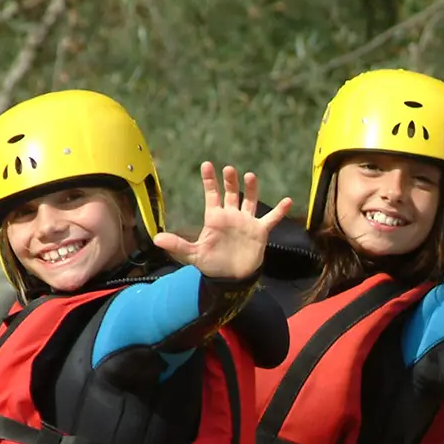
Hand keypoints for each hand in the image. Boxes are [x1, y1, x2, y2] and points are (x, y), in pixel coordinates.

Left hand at [152, 163, 290, 281]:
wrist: (232, 278)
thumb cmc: (212, 264)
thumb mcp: (193, 255)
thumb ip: (177, 245)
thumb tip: (156, 238)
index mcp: (215, 218)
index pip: (212, 195)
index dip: (209, 181)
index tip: (207, 165)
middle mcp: (231, 216)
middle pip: (231, 193)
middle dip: (230, 181)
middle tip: (229, 169)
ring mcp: (247, 222)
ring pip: (249, 201)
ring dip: (251, 189)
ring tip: (250, 176)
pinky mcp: (260, 231)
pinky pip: (271, 219)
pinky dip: (279, 211)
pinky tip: (287, 201)